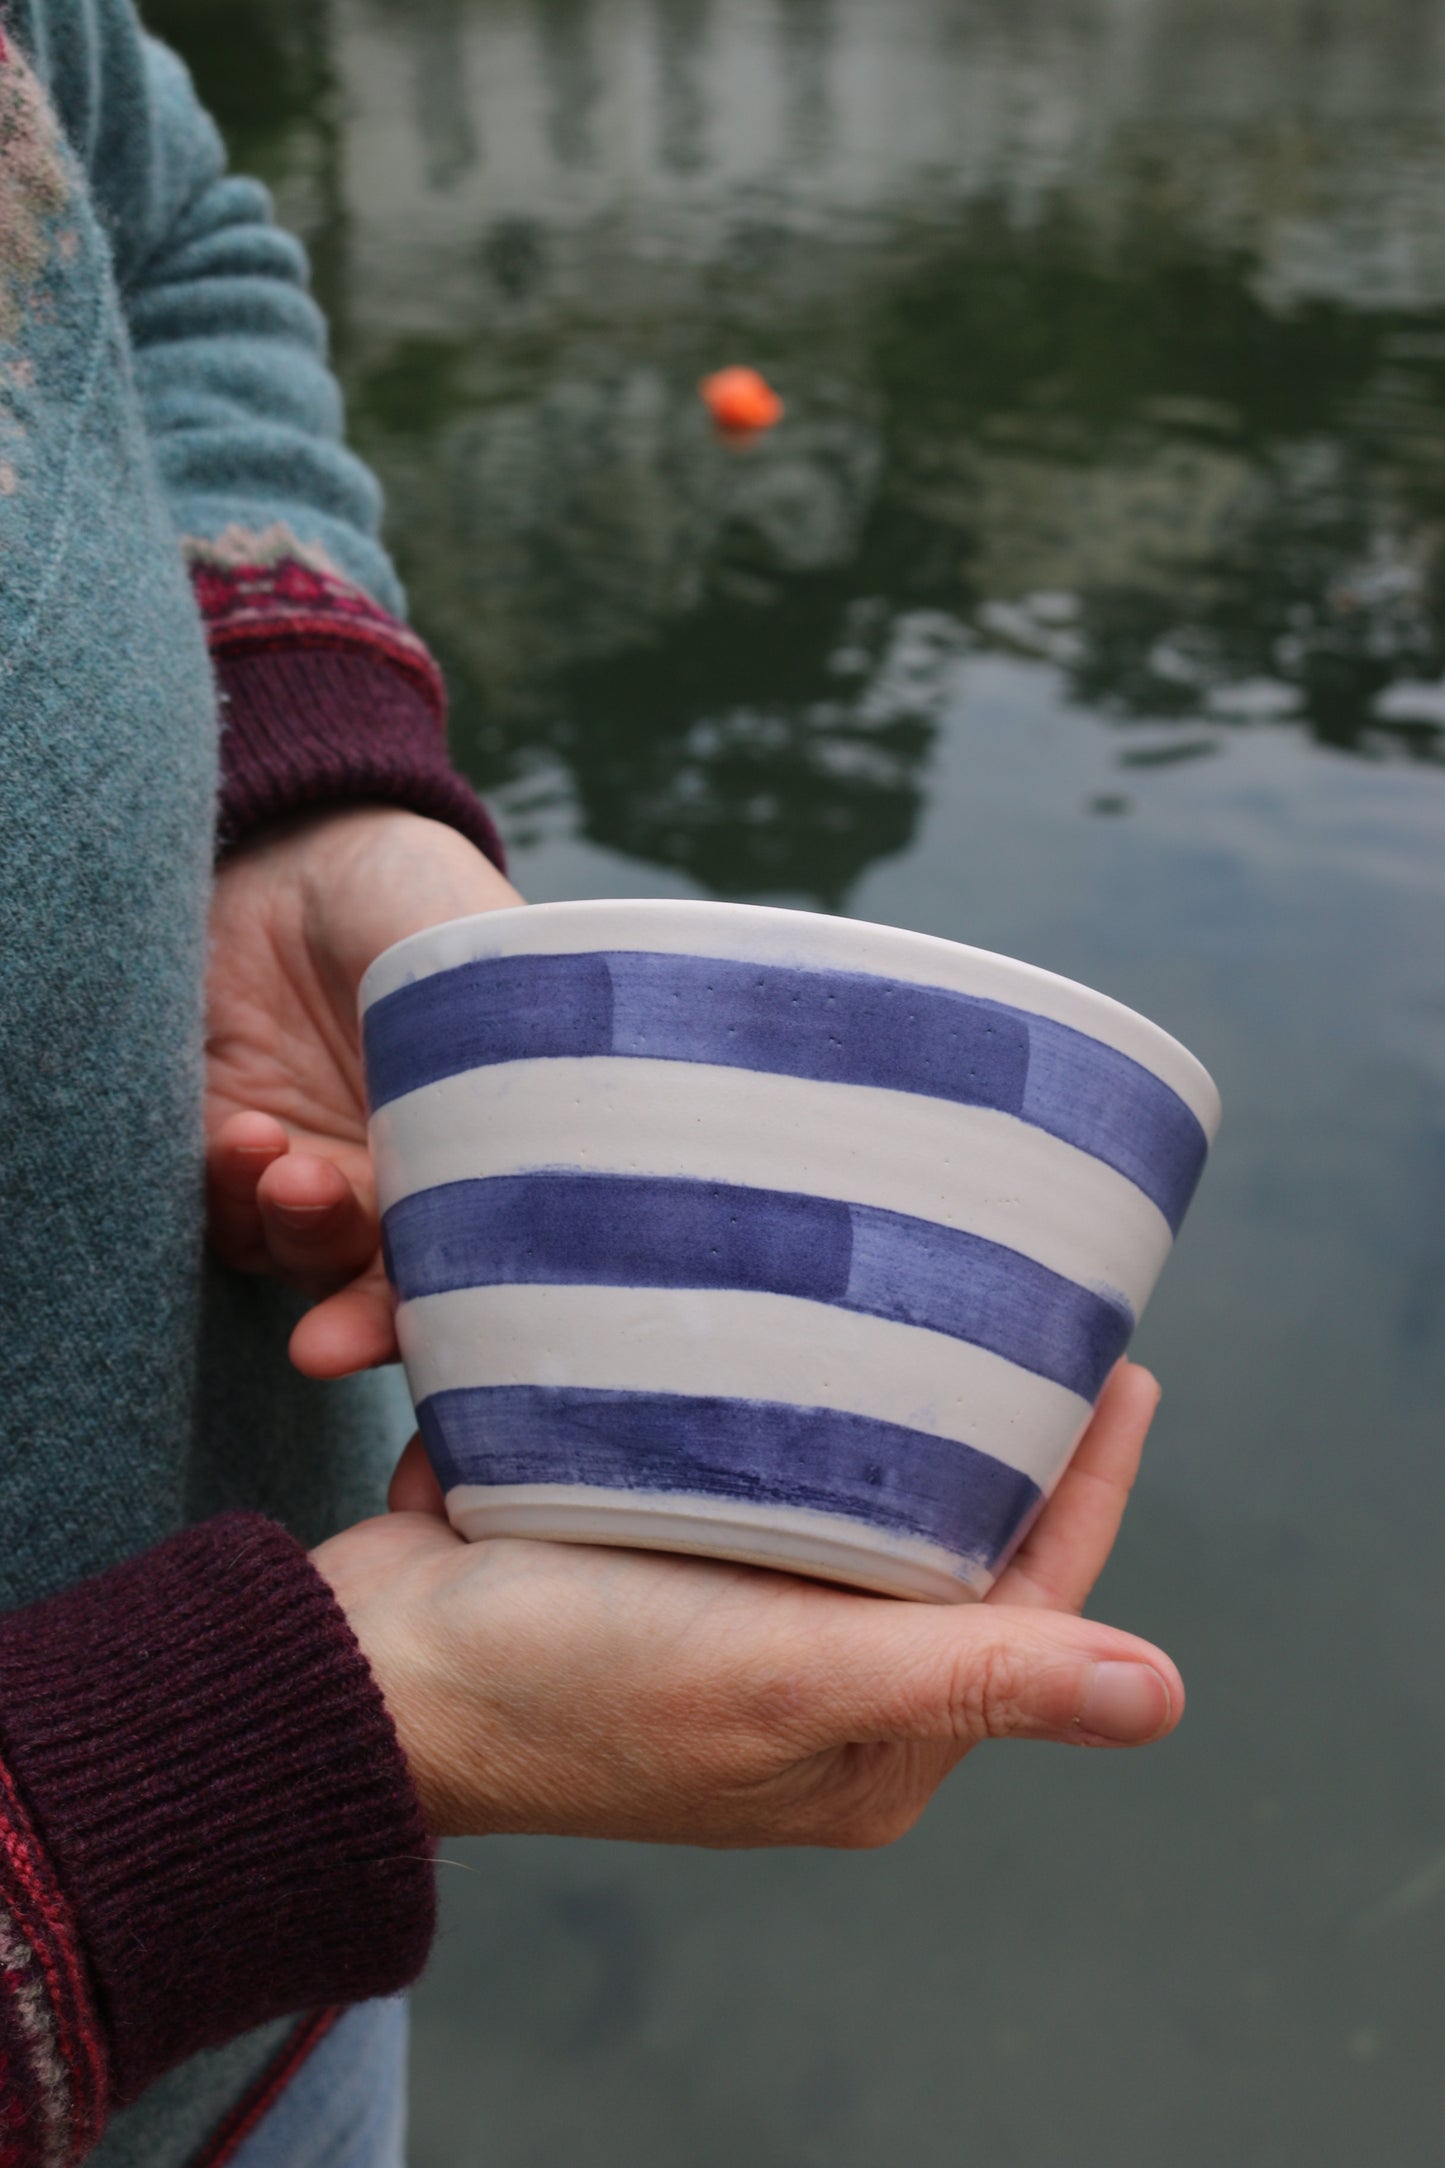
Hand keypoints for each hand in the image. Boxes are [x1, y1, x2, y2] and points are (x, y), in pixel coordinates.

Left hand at [205, 807, 522, 1376]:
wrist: (306, 835)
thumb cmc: (426, 901)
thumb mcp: (497, 967)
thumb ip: (535, 1051)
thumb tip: (610, 1145)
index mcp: (490, 1163)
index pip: (492, 1281)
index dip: (479, 1346)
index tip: (457, 1370)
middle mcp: (405, 1190)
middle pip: (394, 1301)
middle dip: (363, 1332)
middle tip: (331, 1342)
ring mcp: (315, 1174)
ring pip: (302, 1264)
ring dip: (297, 1240)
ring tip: (290, 1172)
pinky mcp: (225, 1149)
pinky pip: (224, 1212)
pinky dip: (234, 1193)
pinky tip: (247, 1136)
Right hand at [314, 1363, 1182, 1843]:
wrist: (368, 1671)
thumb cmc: (567, 1693)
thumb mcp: (786, 1682)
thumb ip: (968, 1675)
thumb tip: (1162, 1698)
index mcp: (872, 1732)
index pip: (1025, 1593)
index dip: (1083, 1481)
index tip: (1122, 1366)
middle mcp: (815, 1677)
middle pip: (940, 1532)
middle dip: (990, 1426)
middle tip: (1028, 1300)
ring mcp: (731, 1610)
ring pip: (843, 1484)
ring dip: (883, 1397)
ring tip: (932, 1284)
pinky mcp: (651, 1546)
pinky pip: (745, 1459)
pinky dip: (772, 1397)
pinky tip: (797, 1310)